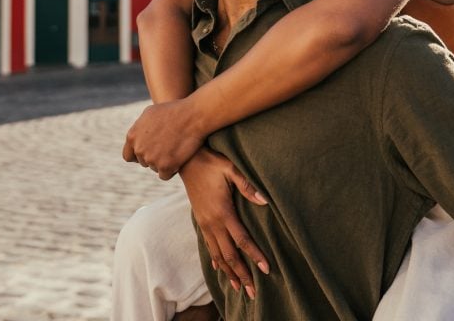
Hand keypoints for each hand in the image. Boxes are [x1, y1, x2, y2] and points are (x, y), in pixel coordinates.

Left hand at [122, 99, 204, 178]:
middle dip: (154, 157)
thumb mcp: (149, 113)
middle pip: (144, 162)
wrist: (193, 116)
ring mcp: (151, 158)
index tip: (149, 153)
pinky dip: (172, 170)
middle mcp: (139, 149)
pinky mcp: (165, 166)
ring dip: (164, 163)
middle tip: (168, 147)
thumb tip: (136, 137)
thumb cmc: (174, 111)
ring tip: (175, 149)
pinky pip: (164, 175)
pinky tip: (179, 159)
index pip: (129, 156)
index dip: (138, 156)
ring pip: (155, 168)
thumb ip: (139, 128)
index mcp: (132, 136)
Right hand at [180, 148, 269, 299]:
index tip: (266, 269)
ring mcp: (205, 224)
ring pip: (218, 255)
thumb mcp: (231, 169)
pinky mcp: (201, 222)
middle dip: (242, 274)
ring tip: (239, 288)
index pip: (242, 240)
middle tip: (254, 292)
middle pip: (230, 255)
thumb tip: (265, 201)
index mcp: (223, 212)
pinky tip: (221, 269)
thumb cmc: (212, 163)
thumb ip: (247, 186)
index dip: (255, 255)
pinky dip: (217, 260)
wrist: (187, 161)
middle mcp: (213, 223)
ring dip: (230, 272)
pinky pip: (209, 246)